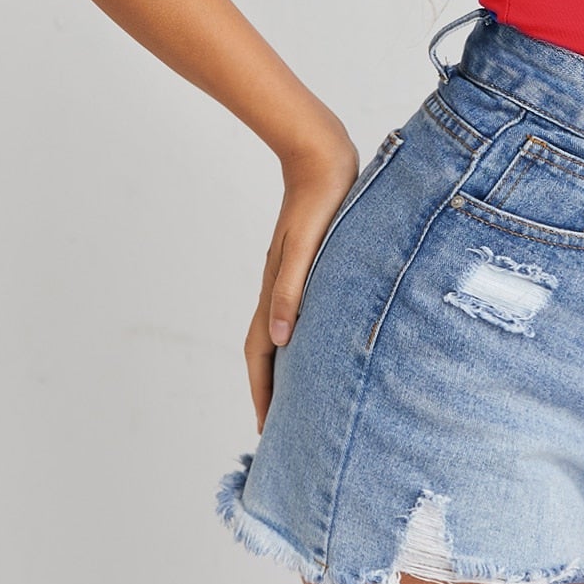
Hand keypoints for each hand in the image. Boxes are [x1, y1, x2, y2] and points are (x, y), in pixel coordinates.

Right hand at [244, 128, 360, 435]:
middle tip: (279, 427)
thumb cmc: (322, 198)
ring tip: (297, 396)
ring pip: (280, 331)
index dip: (263, 392)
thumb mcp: (307, 246)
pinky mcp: (307, 262)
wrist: (321, 153)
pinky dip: (299, 336)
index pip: (262, 353)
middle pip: (266, 349)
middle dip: (270, 389)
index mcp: (276, 287)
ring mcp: (290, 274)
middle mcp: (279, 285)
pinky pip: (296, 311)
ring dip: (283, 366)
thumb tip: (281, 340)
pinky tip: (316, 340)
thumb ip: (293, 289)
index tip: (266, 430)